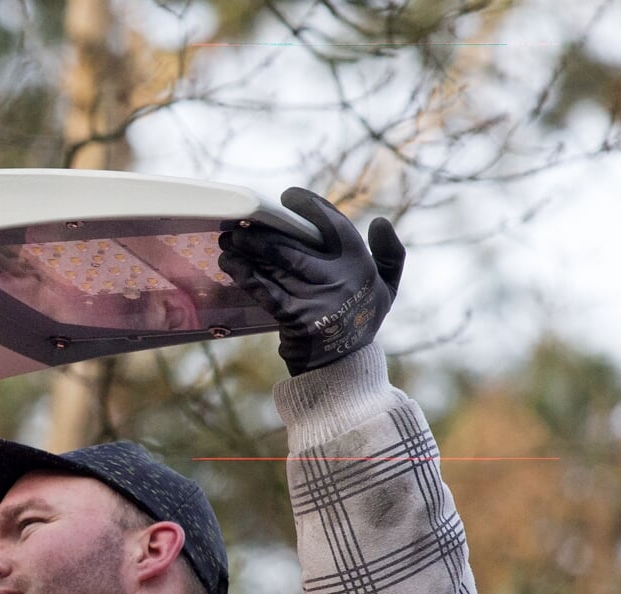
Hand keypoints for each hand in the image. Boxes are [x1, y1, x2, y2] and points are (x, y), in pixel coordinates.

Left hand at [219, 187, 404, 375]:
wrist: (343, 370)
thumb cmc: (360, 323)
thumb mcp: (387, 291)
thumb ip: (391, 255)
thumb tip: (381, 221)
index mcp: (361, 267)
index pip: (335, 226)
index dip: (311, 207)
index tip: (288, 196)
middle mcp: (341, 281)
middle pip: (297, 245)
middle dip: (266, 231)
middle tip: (243, 221)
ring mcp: (316, 300)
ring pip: (277, 265)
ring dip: (249, 249)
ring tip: (229, 238)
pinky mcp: (294, 318)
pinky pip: (264, 289)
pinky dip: (245, 274)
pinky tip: (229, 263)